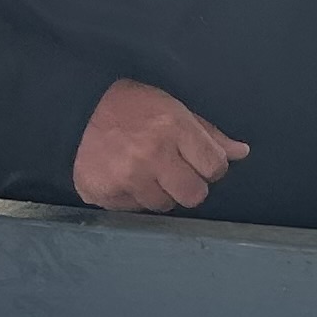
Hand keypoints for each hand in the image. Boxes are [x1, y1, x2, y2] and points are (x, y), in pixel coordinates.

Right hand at [71, 79, 246, 212]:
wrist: (76, 108)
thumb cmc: (131, 106)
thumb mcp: (174, 108)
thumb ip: (208, 134)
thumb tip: (241, 153)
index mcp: (173, 128)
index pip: (215, 168)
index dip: (210, 167)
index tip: (198, 160)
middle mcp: (152, 155)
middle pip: (194, 196)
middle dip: (190, 186)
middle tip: (174, 171)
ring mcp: (127, 178)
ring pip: (165, 206)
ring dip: (161, 193)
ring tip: (146, 171)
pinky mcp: (106, 194)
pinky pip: (136, 210)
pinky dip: (135, 198)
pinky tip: (126, 177)